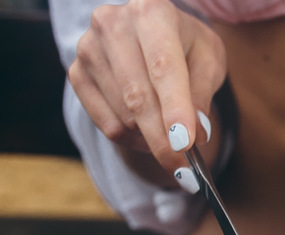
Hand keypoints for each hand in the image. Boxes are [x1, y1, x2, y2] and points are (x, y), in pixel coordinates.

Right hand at [67, 0, 226, 180]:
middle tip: (184, 168)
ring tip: (170, 132)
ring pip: (123, 116)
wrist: (153, 32)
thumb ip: (203, 94)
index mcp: (152, 11)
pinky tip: (147, 130)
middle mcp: (113, 23)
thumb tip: (196, 134)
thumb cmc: (186, 46)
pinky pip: (106, 125)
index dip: (175, 109)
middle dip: (163, 140)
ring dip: (151, 138)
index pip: (163, 68)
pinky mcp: (77, 73)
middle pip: (138, 98)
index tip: (186, 144)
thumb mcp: (208, 60)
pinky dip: (132, 139)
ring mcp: (89, 48)